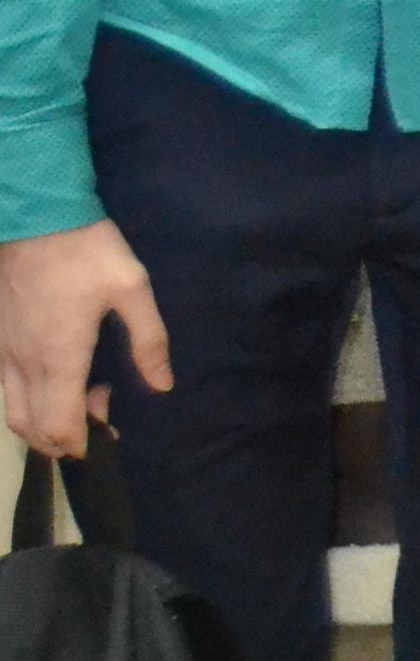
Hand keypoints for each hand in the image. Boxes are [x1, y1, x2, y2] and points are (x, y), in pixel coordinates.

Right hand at [0, 221, 169, 458]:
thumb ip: (149, 341)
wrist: (36, 218)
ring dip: (44, 423)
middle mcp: (25, 365)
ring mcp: (4, 354)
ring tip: (81, 397)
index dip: (84, 443)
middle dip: (67, 438)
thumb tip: (161, 384)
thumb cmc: (88, 253)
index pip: (60, 427)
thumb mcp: (133, 290)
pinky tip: (57, 377)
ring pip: (13, 414)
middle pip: (33, 430)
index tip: (110, 431)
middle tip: (102, 410)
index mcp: (60, 359)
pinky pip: (5, 390)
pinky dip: (27, 402)